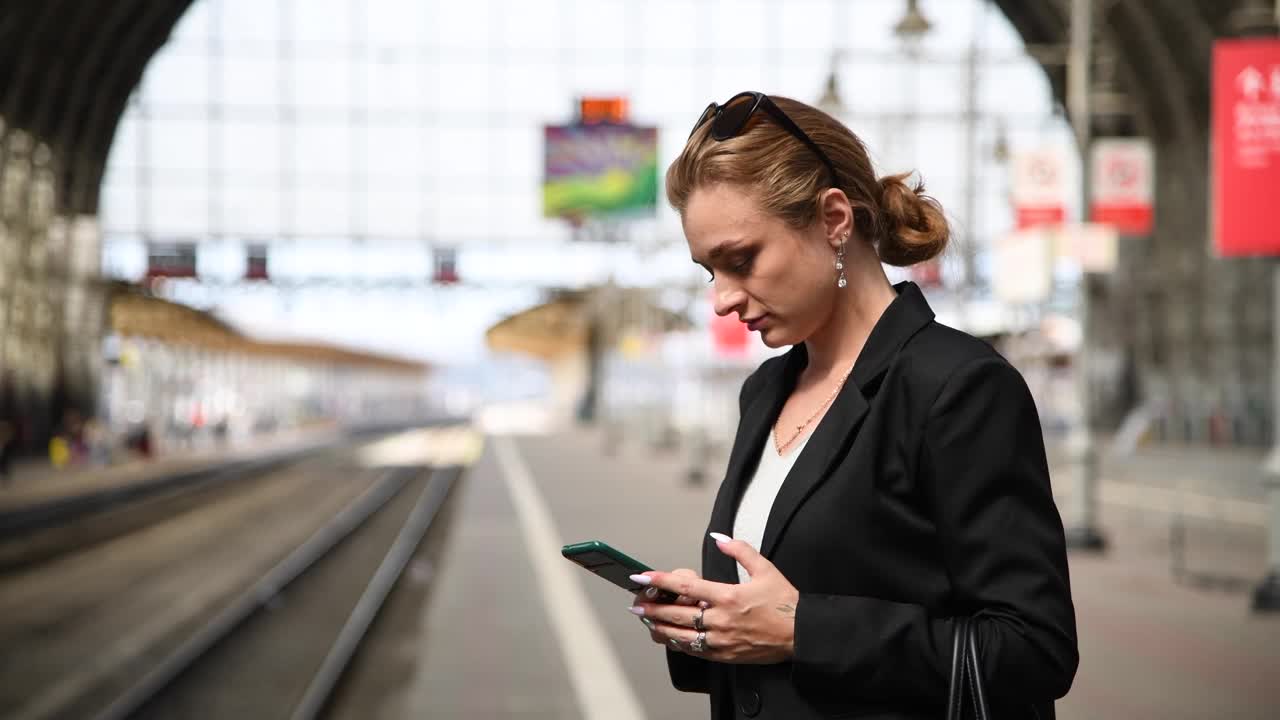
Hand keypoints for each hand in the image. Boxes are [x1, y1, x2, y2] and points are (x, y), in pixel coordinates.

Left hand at [630, 534, 798, 664]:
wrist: (800, 635)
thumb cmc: (784, 603)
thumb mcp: (765, 569)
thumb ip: (740, 550)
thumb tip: (719, 538)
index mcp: (729, 597)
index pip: (686, 588)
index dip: (660, 581)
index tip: (642, 577)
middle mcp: (721, 620)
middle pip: (676, 615)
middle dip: (652, 609)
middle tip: (635, 604)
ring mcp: (721, 640)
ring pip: (681, 637)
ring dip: (660, 628)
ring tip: (646, 621)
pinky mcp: (724, 655)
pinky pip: (694, 651)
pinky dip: (677, 644)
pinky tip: (668, 638)